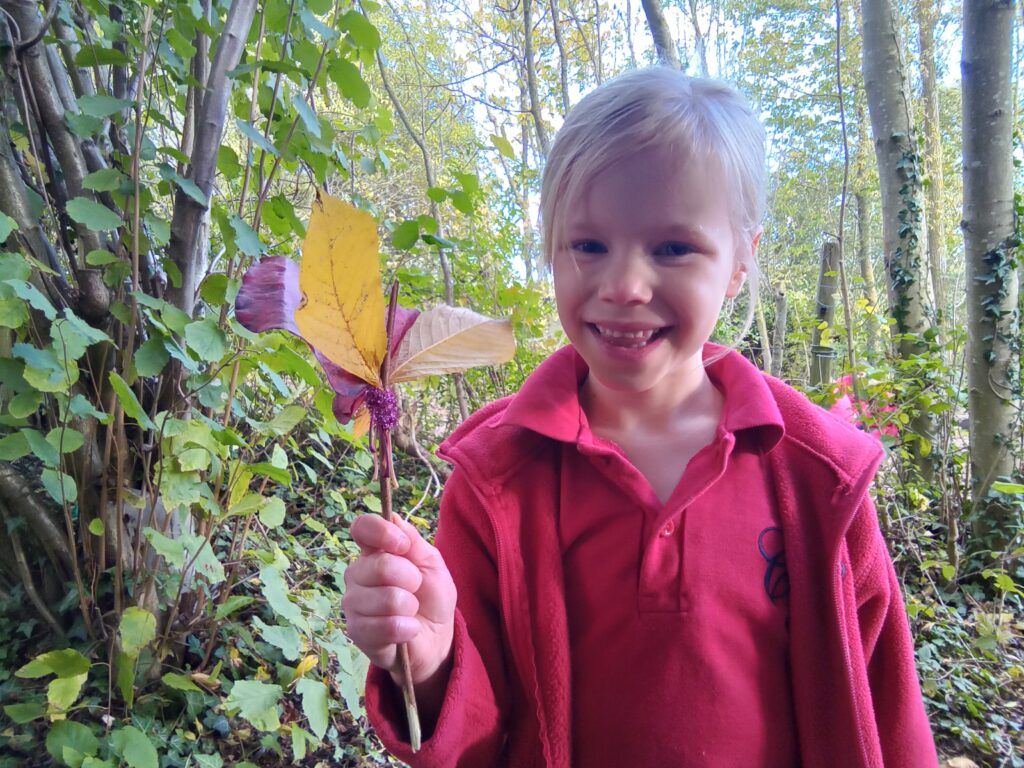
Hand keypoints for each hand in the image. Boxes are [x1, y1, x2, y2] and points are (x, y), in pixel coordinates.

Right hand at [343, 514, 456, 686]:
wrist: (436, 638)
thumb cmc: (432, 597)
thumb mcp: (432, 564)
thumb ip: (413, 542)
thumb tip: (393, 517)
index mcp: (374, 552)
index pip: (362, 528)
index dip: (382, 532)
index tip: (403, 546)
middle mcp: (357, 574)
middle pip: (380, 566)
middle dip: (411, 579)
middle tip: (416, 589)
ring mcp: (353, 604)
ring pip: (387, 599)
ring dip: (410, 607)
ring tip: (411, 612)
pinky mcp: (357, 632)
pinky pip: (386, 626)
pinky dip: (407, 628)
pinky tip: (408, 629)